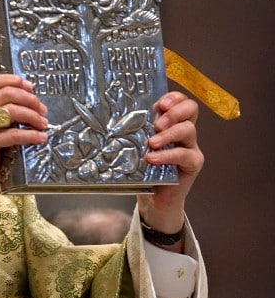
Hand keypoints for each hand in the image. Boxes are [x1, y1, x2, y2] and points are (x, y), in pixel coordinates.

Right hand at [0, 74, 47, 221]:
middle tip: (42, 110)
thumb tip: (25, 107)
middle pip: (8, 93)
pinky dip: (31, 135)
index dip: (14, 80)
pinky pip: (15, 133)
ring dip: (33, 116)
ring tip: (43, 124)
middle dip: (30, 99)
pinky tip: (39, 138)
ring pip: (13, 110)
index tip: (30, 87)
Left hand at [137, 91, 203, 242]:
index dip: (173, 98)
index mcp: (170, 122)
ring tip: (152, 143)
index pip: (180, 100)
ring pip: (189, 129)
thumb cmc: (142, 169)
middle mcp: (183, 131)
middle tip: (157, 124)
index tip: (160, 104)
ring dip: (169, 133)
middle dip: (174, 112)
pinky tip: (153, 159)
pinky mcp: (193, 163)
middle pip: (191, 109)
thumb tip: (105, 117)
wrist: (153, 199)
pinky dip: (168, 155)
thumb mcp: (135, 146)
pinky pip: (185, 154)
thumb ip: (132, 132)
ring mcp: (190, 146)